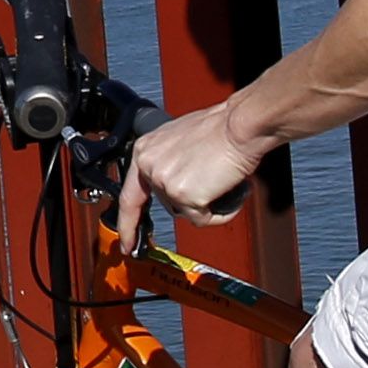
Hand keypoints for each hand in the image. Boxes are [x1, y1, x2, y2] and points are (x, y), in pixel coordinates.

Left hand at [118, 102, 267, 239]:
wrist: (240, 125)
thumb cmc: (221, 127)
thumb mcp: (180, 140)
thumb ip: (169, 162)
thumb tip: (176, 179)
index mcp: (145, 150)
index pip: (130, 195)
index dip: (128, 222)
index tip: (127, 242)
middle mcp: (149, 166)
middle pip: (167, 204)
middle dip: (190, 200)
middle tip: (211, 183)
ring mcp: (164, 182)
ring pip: (187, 212)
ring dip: (207, 203)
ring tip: (220, 178)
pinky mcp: (184, 196)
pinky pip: (203, 219)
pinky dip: (220, 212)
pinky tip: (228, 190)